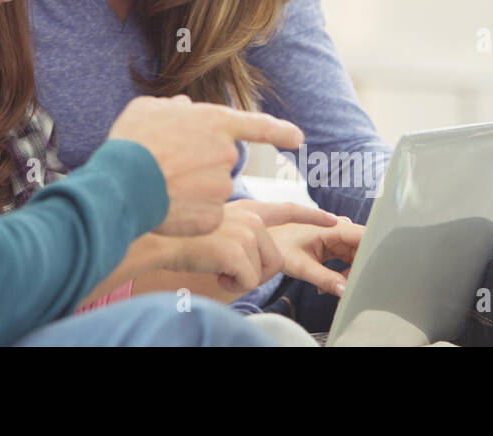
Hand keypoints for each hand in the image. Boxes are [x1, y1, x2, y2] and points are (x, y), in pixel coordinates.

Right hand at [108, 95, 304, 236]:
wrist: (123, 184)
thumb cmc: (132, 142)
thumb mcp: (148, 109)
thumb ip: (172, 108)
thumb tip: (185, 108)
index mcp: (215, 122)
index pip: (258, 125)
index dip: (280, 131)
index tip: (297, 138)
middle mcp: (226, 154)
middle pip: (221, 161)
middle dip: (201, 164)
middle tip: (168, 165)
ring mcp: (222, 187)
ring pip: (211, 189)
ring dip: (192, 188)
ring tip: (160, 185)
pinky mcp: (214, 216)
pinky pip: (205, 214)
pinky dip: (189, 213)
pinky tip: (167, 206)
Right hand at [162, 201, 339, 294]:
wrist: (157, 238)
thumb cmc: (179, 234)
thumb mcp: (214, 221)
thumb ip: (238, 229)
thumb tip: (251, 252)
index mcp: (245, 207)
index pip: (286, 209)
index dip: (312, 217)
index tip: (334, 220)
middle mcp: (250, 216)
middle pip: (276, 257)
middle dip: (256, 271)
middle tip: (226, 266)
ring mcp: (245, 232)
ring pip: (263, 271)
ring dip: (240, 278)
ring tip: (216, 265)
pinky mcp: (238, 250)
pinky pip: (248, 281)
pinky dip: (231, 284)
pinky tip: (214, 271)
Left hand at [269, 215, 365, 296]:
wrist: (263, 239)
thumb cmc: (278, 245)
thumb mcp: (301, 266)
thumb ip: (325, 278)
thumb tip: (345, 292)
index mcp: (332, 227)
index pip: (365, 237)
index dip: (375, 253)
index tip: (373, 275)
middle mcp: (338, 228)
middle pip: (364, 249)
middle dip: (361, 270)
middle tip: (352, 291)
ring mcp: (336, 236)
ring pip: (357, 257)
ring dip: (350, 275)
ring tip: (334, 291)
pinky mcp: (333, 245)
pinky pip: (348, 260)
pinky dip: (342, 275)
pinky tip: (326, 286)